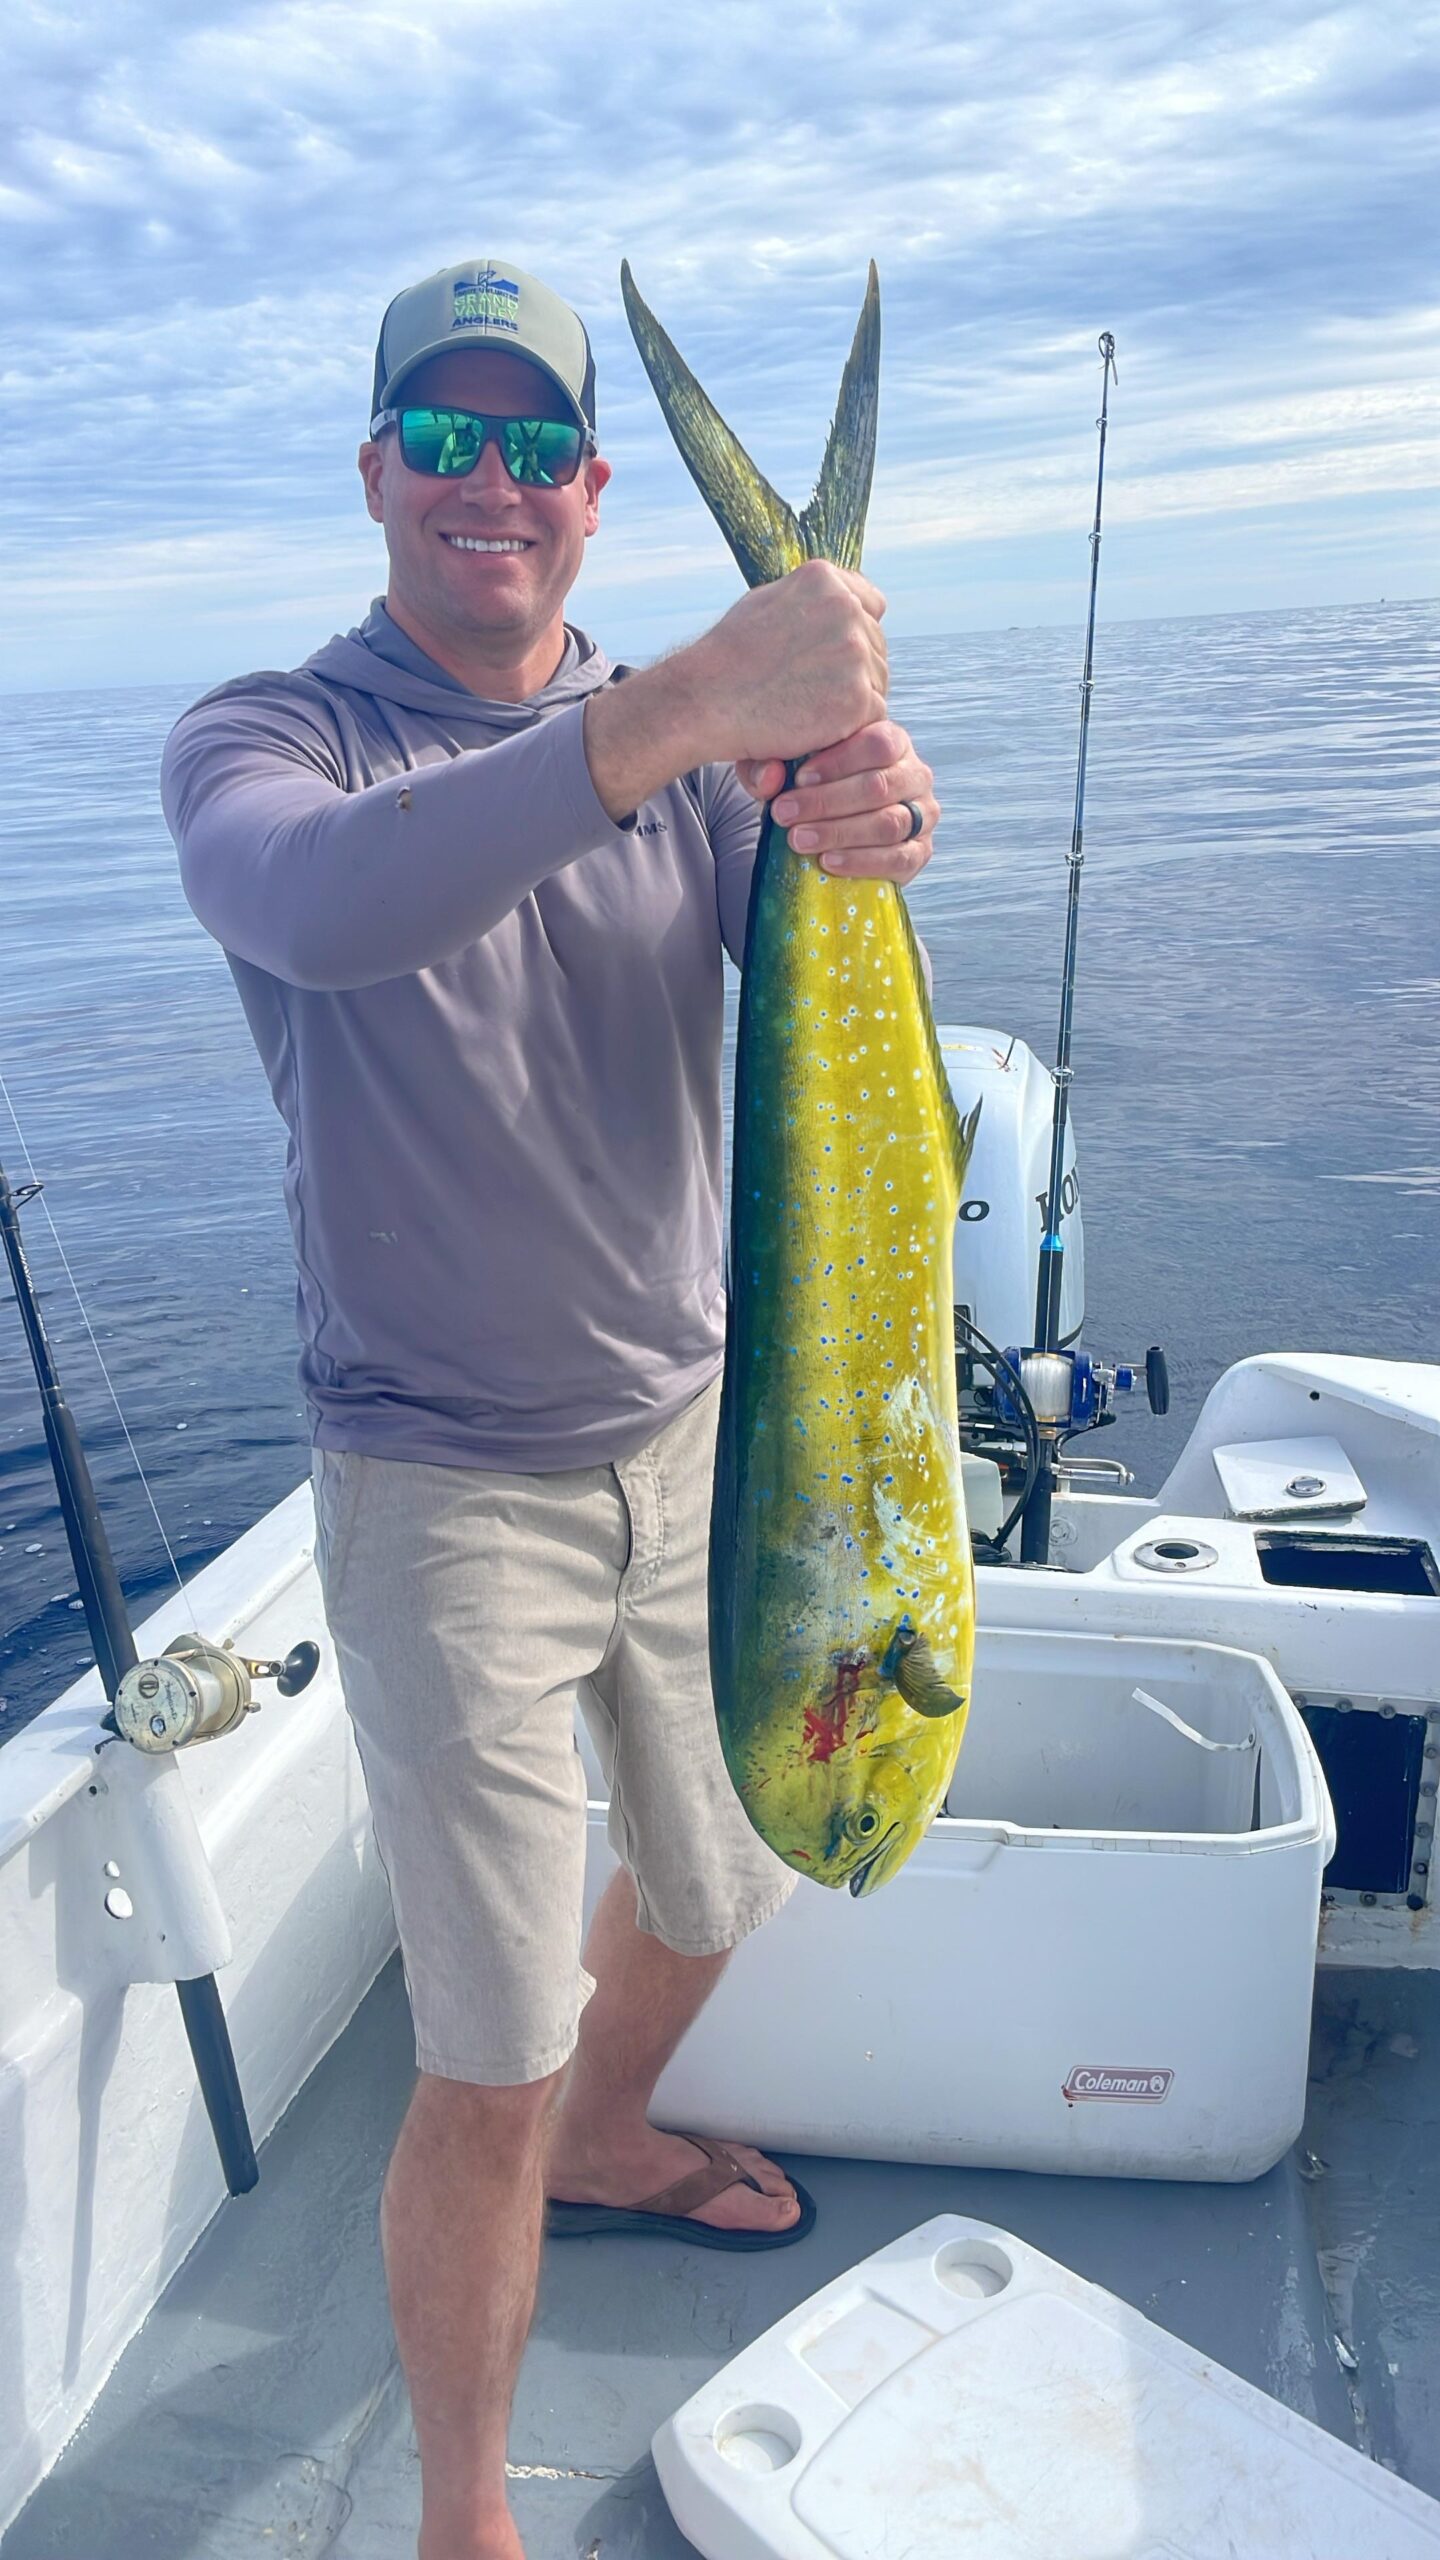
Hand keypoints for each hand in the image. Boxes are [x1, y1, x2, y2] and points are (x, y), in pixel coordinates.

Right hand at [681, 560, 888, 766]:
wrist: (706, 700)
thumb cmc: (728, 657)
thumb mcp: (767, 602)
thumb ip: (811, 600)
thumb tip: (844, 598)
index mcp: (825, 580)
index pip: (872, 605)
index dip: (853, 634)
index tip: (827, 656)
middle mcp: (846, 609)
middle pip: (876, 648)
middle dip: (853, 671)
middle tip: (809, 690)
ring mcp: (855, 653)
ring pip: (877, 683)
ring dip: (852, 700)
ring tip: (805, 708)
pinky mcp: (858, 699)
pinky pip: (872, 717)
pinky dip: (848, 728)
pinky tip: (813, 727)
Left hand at [736, 720, 937, 882]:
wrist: (835, 826)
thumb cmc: (815, 787)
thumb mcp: (787, 770)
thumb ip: (769, 766)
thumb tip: (769, 777)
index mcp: (892, 741)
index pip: (877, 743)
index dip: (838, 762)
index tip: (799, 778)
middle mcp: (915, 774)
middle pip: (879, 786)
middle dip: (827, 802)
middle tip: (785, 814)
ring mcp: (923, 814)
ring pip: (888, 822)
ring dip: (839, 833)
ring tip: (799, 840)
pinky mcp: (921, 851)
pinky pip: (898, 858)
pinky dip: (861, 861)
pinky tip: (828, 861)